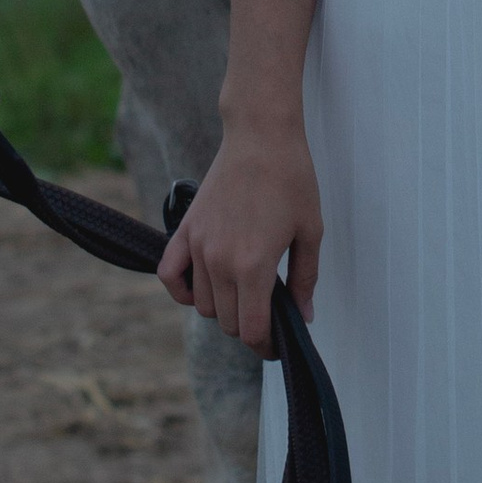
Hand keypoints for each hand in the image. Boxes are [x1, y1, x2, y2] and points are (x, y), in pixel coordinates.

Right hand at [159, 120, 320, 352]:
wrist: (261, 136)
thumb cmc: (293, 180)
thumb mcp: (311, 232)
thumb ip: (304, 280)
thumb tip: (304, 318)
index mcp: (253, 266)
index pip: (250, 329)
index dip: (264, 346)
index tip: (276, 345)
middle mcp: (220, 262)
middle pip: (226, 322)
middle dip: (248, 328)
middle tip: (268, 317)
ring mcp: (198, 246)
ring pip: (203, 304)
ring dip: (224, 309)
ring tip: (246, 293)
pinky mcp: (185, 230)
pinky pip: (170, 276)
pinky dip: (183, 291)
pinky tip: (203, 287)